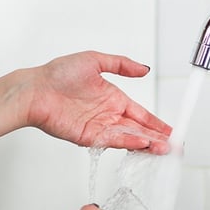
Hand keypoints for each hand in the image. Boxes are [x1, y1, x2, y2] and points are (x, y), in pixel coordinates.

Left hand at [25, 51, 171, 153]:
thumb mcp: (94, 60)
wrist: (34, 90)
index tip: (171, 130)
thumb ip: (122, 65)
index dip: (156, 122)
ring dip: (147, 143)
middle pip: (139, 129)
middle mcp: (108, 115)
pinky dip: (128, 142)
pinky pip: (113, 140)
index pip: (141, 113)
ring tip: (164, 148)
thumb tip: (144, 69)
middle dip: (157, 137)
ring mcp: (99, 127)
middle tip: (174, 145)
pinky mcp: (88, 138)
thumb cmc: (57, 74)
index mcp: (113, 98)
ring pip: (129, 137)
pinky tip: (142, 143)